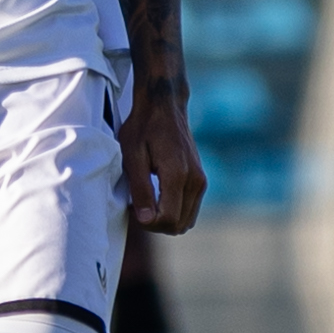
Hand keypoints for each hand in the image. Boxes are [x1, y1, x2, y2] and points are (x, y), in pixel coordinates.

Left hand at [119, 89, 206, 236]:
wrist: (164, 107)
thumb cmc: (143, 128)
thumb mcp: (132, 156)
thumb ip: (140, 188)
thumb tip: (146, 219)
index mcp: (178, 174)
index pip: (168, 219)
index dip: (147, 223)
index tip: (133, 208)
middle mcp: (195, 181)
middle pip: (178, 226)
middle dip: (155, 224)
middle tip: (137, 206)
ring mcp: (201, 181)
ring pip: (186, 222)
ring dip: (165, 220)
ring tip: (146, 202)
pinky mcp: (200, 181)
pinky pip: (189, 211)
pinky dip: (173, 212)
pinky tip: (157, 198)